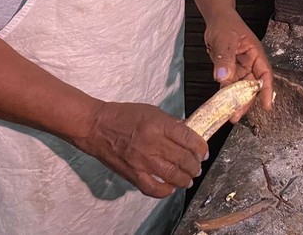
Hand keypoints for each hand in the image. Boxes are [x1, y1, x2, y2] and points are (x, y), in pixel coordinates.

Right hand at [77, 101, 208, 198]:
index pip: (188, 138)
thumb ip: (171, 124)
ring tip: (189, 179)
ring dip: (185, 179)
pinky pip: (153, 189)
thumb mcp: (152, 111)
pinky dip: (165, 191)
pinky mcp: (133, 174)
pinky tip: (170, 188)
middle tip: (197, 167)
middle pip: (183, 159)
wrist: (97, 127)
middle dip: (195, 165)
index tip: (204, 152)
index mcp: (159, 125)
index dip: (200, 147)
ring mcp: (143, 161)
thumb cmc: (124, 115)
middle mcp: (153, 144)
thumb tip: (187, 134)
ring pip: (172, 175)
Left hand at [203, 9, 274, 120]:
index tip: (267, 106)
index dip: (267, 90)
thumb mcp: (225, 39)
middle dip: (246, 101)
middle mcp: (250, 62)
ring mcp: (239, 67)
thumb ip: (224, 58)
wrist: (215, 19)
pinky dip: (225, 94)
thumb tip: (222, 76)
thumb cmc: (225, 23)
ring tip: (229, 114)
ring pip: (240, 88)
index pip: (265, 74)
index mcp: (255, 53)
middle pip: (252, 85)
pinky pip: (228, 84)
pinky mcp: (229, 70)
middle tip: (238, 114)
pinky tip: (221, 104)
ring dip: (235, 100)